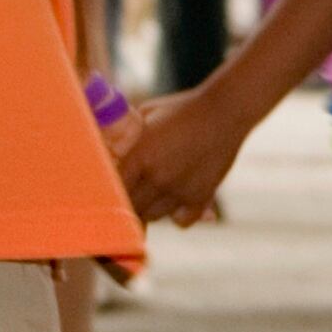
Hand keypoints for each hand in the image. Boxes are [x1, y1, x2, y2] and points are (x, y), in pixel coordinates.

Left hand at [112, 89, 244, 226]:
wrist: (225, 110)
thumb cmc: (182, 109)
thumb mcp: (147, 114)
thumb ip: (127, 136)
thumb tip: (107, 145)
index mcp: (140, 156)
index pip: (113, 189)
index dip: (108, 191)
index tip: (110, 188)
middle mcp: (158, 177)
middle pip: (131, 208)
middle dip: (127, 202)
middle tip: (130, 193)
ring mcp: (180, 190)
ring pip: (153, 216)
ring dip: (150, 208)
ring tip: (154, 192)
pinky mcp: (201, 197)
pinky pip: (181, 222)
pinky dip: (177, 216)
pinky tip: (176, 202)